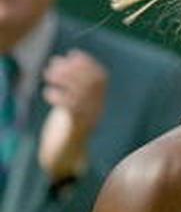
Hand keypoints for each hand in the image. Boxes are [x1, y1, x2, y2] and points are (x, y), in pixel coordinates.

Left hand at [38, 49, 106, 181]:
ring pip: (81, 92)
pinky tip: (48, 93)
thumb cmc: (65, 127)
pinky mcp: (75, 128)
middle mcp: (97, 110)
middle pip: (93, 83)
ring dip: (63, 79)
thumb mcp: (73, 105)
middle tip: (53, 63)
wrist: (65, 156)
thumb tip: (70, 59)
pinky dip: (58, 96)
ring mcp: (88, 119)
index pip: (101, 78)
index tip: (73, 54)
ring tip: (48, 74)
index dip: (88, 63)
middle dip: (73, 68)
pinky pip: (71, 108)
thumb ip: (75, 87)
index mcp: (98, 103)